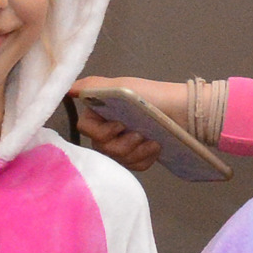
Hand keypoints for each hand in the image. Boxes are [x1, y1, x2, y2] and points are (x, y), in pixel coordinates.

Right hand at [69, 74, 184, 170]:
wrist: (185, 111)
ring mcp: (124, 142)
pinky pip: (133, 166)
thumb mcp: (121, 86)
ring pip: (119, 159)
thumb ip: (91, 86)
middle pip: (103, 148)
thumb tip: (66, 89)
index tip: (120, 125)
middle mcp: (109, 127)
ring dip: (137, 151)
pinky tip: (156, 148)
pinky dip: (145, 159)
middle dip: (124, 144)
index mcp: (101, 111)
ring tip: (152, 140)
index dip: (102, 132)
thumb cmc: (153, 96)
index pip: (86, 129)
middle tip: (141, 134)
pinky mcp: (139, 155)